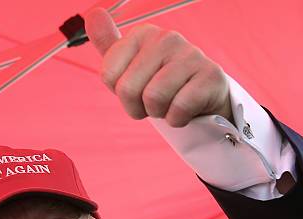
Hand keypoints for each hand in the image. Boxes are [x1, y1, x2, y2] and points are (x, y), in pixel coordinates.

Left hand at [85, 8, 231, 126]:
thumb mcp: (131, 65)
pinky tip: (186, 110)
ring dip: (159, 113)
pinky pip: (178, 109)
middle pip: (128, 90)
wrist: (203, 97)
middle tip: (154, 102)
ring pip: (153, 99)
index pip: (108, 75)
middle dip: (138, 108)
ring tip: (170, 104)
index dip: (121, 94)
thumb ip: (109, 43)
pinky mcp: (210, 76)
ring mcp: (190, 54)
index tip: (137, 90)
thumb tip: (92, 15)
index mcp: (142, 34)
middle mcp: (166, 38)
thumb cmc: (161, 82)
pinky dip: (177, 119)